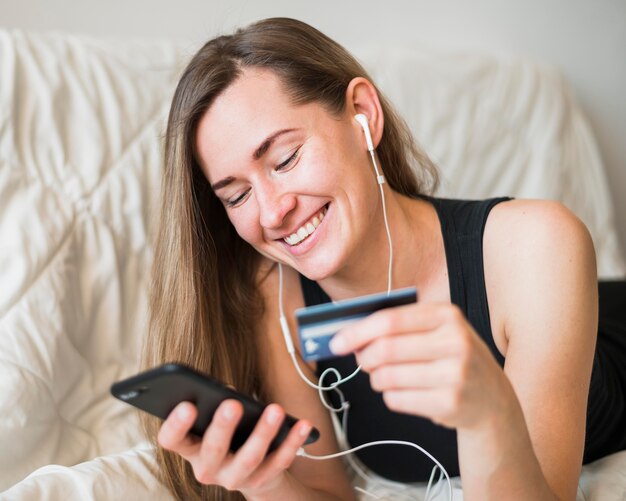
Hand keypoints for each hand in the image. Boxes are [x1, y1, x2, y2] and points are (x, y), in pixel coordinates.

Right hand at [157, 399, 312, 495]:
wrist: (252, 472)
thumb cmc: (229, 435)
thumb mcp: (217, 420)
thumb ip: (217, 405)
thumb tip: (228, 394)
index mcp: (190, 448)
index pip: (172, 441)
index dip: (176, 425)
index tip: (187, 405)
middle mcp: (208, 468)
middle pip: (213, 450)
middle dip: (223, 427)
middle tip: (232, 405)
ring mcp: (234, 478)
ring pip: (249, 459)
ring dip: (263, 433)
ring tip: (276, 410)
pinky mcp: (261, 481)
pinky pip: (279, 462)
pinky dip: (292, 442)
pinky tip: (303, 425)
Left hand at [330, 302, 514, 429]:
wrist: (490, 396)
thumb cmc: (449, 356)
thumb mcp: (435, 330)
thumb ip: (398, 326)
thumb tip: (348, 333)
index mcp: (447, 315)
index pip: (390, 320)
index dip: (357, 331)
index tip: (336, 341)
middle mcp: (455, 341)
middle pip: (386, 349)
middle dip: (365, 357)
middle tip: (362, 361)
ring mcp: (455, 374)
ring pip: (388, 376)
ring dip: (376, 379)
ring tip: (385, 377)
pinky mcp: (450, 403)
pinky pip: (397, 399)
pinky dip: (390, 396)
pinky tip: (404, 392)